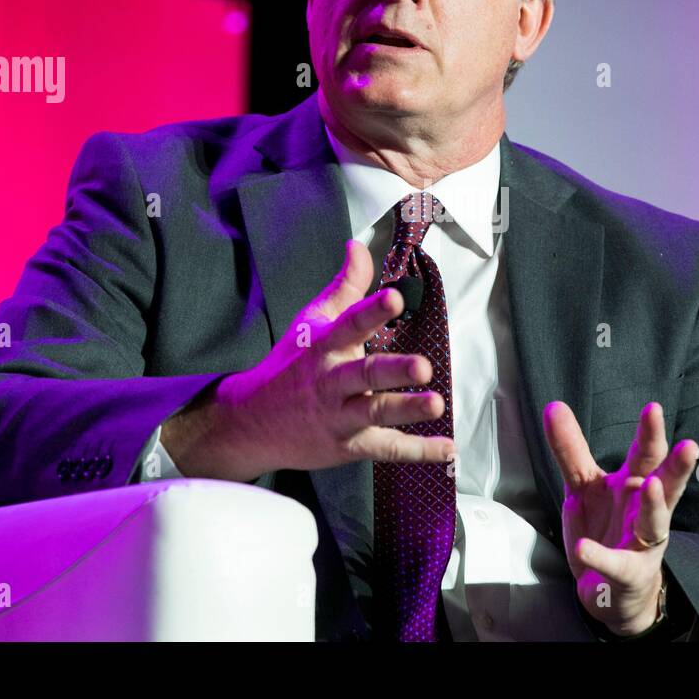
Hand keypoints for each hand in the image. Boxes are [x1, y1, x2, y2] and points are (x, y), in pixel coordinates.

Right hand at [162, 239, 453, 480]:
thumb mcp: (313, 322)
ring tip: (436, 403)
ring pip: (376, 413)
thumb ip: (345, 286)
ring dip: (407, 409)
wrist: (252, 423)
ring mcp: (340, 416)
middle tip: (422, 367)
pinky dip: (418, 451)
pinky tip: (447, 448)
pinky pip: (386, 449)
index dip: (372, 311)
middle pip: (366, 375)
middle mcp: (332, 382)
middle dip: (394, 371)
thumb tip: (359, 246)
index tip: (394, 297)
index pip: (350, 325)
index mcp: (325, 347)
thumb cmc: (291, 366)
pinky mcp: (350, 446)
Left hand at [543, 400, 698, 635]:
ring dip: (655, 505)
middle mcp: (645, 509)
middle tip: (689, 445)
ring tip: (653, 486)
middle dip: (676, 466)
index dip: (650, 432)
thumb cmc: (606, 527)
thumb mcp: (584, 485)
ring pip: (655, 522)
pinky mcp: (628, 573)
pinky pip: (615, 564)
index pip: (645, 454)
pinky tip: (584, 548)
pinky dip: (600, 557)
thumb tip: (554, 406)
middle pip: (664, 483)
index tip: (653, 408)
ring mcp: (642, 542)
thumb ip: (571, 449)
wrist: (611, 587)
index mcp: (635, 483)